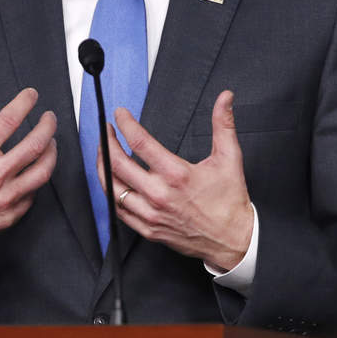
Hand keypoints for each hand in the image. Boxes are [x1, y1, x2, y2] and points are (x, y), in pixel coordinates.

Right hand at [0, 83, 57, 262]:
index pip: (8, 121)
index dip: (24, 103)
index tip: (31, 95)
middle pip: (35, 144)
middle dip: (48, 125)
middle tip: (50, 117)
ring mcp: (5, 197)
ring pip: (43, 170)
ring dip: (52, 152)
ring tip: (51, 142)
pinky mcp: (10, 214)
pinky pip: (34, 194)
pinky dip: (37, 179)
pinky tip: (36, 170)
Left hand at [101, 90, 253, 269]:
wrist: (232, 239)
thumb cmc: (230, 200)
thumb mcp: (230, 157)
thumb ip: (223, 124)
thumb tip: (224, 98)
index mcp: (177, 174)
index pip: (140, 143)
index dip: (126, 124)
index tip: (120, 115)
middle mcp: (159, 194)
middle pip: (118, 164)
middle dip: (107, 142)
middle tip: (106, 132)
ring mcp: (151, 214)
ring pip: (113, 188)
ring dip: (103, 167)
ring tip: (104, 154)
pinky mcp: (148, 228)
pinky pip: (119, 210)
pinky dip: (111, 193)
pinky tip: (113, 182)